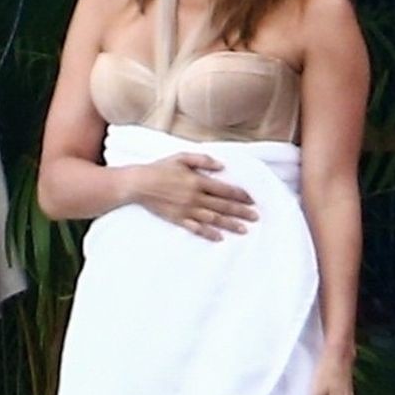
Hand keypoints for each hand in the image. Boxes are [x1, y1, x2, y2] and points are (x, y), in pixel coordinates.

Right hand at [127, 153, 256, 240]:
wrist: (138, 184)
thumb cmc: (159, 168)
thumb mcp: (181, 157)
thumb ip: (203, 160)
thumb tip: (221, 165)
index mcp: (197, 181)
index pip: (224, 189)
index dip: (240, 195)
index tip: (252, 199)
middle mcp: (195, 197)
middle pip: (223, 205)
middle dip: (241, 211)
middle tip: (256, 217)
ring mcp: (186, 209)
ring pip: (213, 218)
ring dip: (229, 224)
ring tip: (244, 229)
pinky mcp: (177, 218)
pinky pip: (196, 228)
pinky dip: (208, 233)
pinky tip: (219, 237)